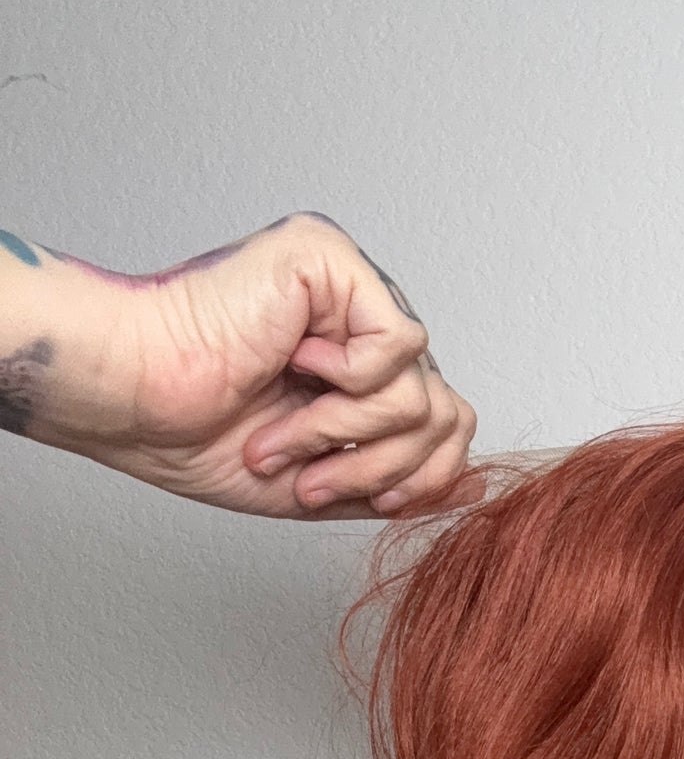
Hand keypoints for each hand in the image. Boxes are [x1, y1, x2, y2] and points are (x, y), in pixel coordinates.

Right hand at [45, 212, 477, 519]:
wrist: (135, 401)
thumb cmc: (195, 433)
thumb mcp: (322, 478)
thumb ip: (396, 480)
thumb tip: (473, 487)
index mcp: (355, 367)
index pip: (443, 423)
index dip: (419, 478)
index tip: (359, 498)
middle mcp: (358, 322)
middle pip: (445, 415)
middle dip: (383, 468)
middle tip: (310, 481)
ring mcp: (348, 288)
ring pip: (423, 391)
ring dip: (347, 436)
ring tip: (279, 439)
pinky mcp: (333, 261)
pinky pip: (402, 345)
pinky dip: (347, 383)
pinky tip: (292, 367)